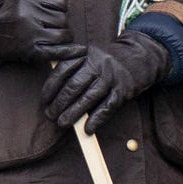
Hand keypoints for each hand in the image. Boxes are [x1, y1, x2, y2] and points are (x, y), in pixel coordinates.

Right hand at [0, 0, 74, 64]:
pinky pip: (57, 51)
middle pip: (62, 19)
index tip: (55, 11)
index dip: (61, 7)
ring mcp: (29, 35)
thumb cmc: (10, 12)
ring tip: (55, 35)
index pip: (60, 2)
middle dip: (61, 23)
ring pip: (63, 34)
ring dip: (64, 36)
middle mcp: (28, 16)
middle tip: (52, 25)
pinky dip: (70, 51)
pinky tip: (79, 50)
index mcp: (26, 0)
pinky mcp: (30, 51)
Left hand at [40, 33, 168, 130]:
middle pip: (74, 86)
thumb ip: (70, 68)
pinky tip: (87, 129)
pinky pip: (107, 106)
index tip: (44, 101)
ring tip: (63, 123)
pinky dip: (97, 119)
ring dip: (74, 113)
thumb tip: (50, 93)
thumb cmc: (106, 63)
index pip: (62, 72)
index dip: (51, 88)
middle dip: (60, 103)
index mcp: (85, 55)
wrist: (138, 58)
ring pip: (89, 97)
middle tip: (50, 116)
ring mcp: (111, 77)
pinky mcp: (123, 90)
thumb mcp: (87, 56)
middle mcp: (98, 64)